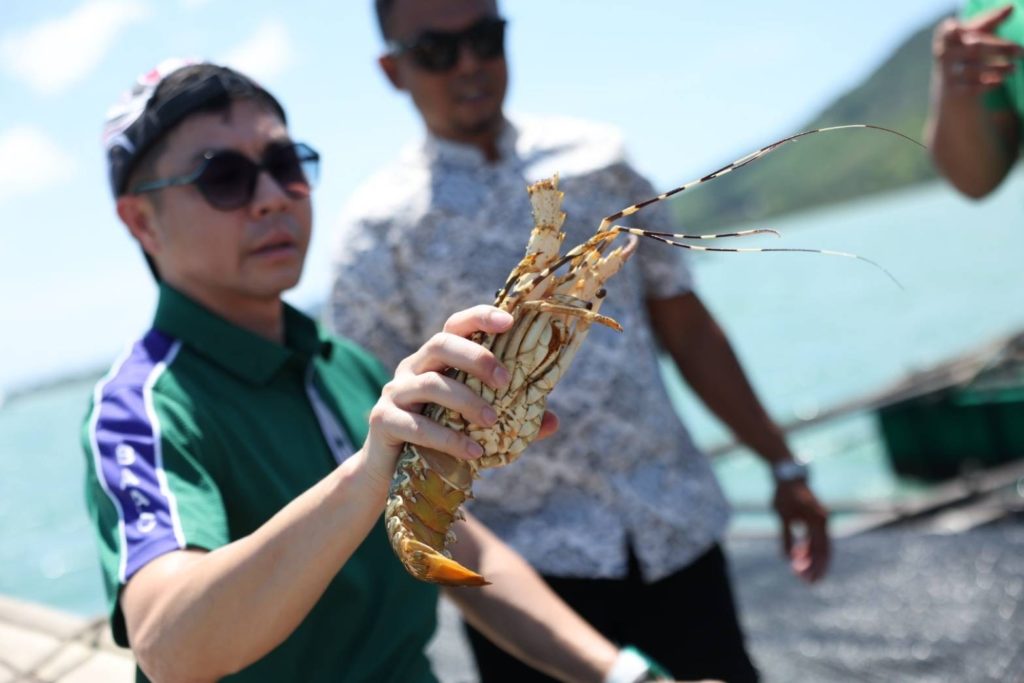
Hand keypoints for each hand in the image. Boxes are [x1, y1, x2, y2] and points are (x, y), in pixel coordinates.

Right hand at [361, 305, 514, 484]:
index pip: (455, 326)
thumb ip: (513, 420)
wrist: (391, 475)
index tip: (510, 321)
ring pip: (431, 384)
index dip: (480, 317)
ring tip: (494, 421)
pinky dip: (448, 438)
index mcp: (435, 361)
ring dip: (467, 401)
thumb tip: (554, 421)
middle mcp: (412, 369)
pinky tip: (473, 451)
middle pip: (440, 345)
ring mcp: (395, 393)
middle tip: (505, 380)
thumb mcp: (476, 426)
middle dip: (476, 357)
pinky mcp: (383, 421)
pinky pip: (417, 425)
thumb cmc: (439, 441)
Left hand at [772, 479, 829, 582]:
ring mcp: (817, 522)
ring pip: (816, 547)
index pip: (822, 551)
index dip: (817, 567)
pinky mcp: (811, 521)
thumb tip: (787, 558)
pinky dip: (804, 549)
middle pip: (821, 551)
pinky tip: (794, 558)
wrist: (787, 476)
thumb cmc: (785, 493)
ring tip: (797, 573)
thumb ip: (787, 536)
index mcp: (819, 522)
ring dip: (808, 560)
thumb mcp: (783, 515)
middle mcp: (822, 523)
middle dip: (814, 568)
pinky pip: (810, 539)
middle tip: (806, 583)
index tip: (810, 580)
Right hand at [933, 5, 1023, 97]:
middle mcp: (944, 55)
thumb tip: (1011, 7)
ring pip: (974, 70)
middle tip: (1020, 51)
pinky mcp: (953, 91)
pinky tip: (1000, 81)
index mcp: (946, 38)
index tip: (957, 27)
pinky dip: (988, 85)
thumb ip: (992, 20)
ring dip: (997, 68)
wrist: (950, 87)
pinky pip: (971, 88)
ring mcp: (947, 74)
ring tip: (1014, 68)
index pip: (951, 31)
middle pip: (974, 48)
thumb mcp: (976, 34)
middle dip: (1000, 48)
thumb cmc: (967, 52)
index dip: (952, 30)